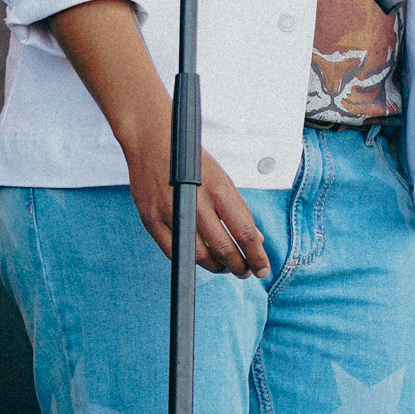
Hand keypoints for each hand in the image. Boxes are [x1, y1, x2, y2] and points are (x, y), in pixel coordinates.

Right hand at [124, 143, 269, 277]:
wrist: (152, 141)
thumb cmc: (190, 160)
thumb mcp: (222, 179)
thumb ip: (238, 210)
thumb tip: (256, 239)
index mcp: (219, 190)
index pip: (245, 233)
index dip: (256, 256)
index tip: (263, 268)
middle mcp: (197, 203)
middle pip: (224, 249)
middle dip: (240, 267)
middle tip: (245, 271)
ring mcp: (172, 213)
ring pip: (200, 256)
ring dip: (217, 267)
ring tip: (226, 267)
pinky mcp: (152, 220)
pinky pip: (175, 252)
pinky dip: (191, 261)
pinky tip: (201, 260)